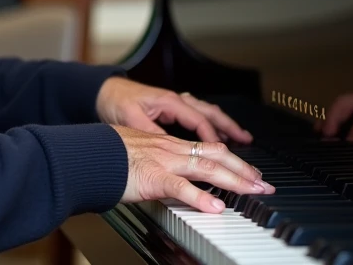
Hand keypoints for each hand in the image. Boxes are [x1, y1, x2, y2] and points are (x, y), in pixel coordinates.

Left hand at [96, 77, 252, 143]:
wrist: (104, 91)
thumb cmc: (116, 102)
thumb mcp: (131, 119)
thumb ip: (151, 133)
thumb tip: (169, 148)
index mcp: (170, 101)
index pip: (199, 120)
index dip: (212, 137)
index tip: (223, 153)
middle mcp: (176, 100)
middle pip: (211, 113)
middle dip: (230, 127)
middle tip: (248, 141)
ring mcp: (175, 104)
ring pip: (207, 113)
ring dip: (224, 125)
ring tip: (242, 138)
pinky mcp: (172, 109)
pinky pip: (199, 116)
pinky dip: (211, 125)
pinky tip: (218, 135)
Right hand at [114, 126, 273, 212]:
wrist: (88, 154)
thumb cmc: (108, 156)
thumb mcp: (141, 154)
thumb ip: (159, 164)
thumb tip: (172, 177)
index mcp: (169, 145)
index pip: (210, 149)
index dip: (234, 160)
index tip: (250, 172)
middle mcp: (172, 149)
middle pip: (217, 156)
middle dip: (244, 169)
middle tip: (264, 183)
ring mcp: (165, 161)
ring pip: (207, 167)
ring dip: (234, 180)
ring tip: (253, 191)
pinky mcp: (153, 177)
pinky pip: (181, 187)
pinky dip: (200, 197)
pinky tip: (215, 207)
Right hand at [319, 84, 352, 140]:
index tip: (351, 143)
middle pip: (345, 102)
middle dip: (333, 118)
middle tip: (326, 137)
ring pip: (337, 105)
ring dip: (327, 120)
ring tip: (319, 137)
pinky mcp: (351, 104)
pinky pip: (336, 109)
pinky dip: (326, 119)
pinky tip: (318, 132)